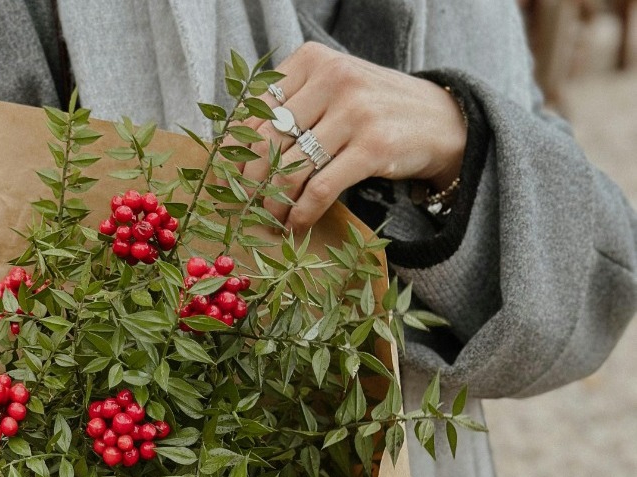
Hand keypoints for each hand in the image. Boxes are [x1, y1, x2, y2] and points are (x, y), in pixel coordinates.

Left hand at [231, 42, 467, 231]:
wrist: (442, 119)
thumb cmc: (374, 108)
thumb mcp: (332, 91)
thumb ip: (291, 107)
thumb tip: (235, 150)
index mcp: (313, 60)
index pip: (255, 109)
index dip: (234, 148)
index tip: (226, 177)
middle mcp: (333, 79)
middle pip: (267, 140)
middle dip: (249, 181)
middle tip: (245, 205)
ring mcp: (355, 112)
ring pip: (290, 167)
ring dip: (273, 203)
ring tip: (269, 219)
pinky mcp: (374, 147)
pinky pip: (322, 187)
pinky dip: (303, 212)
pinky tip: (297, 224)